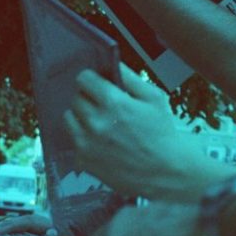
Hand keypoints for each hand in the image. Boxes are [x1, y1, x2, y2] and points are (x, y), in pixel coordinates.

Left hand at [64, 63, 233, 200]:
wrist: (166, 171)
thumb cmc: (162, 133)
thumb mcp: (154, 98)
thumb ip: (131, 78)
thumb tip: (112, 63)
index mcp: (112, 102)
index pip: (84, 79)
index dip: (92, 80)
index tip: (99, 85)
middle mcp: (95, 121)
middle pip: (76, 98)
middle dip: (88, 99)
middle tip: (104, 107)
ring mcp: (86, 143)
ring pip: (69, 118)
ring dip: (81, 118)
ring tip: (99, 124)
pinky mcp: (84, 160)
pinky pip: (74, 141)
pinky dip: (84, 140)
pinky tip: (102, 144)